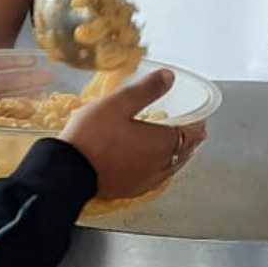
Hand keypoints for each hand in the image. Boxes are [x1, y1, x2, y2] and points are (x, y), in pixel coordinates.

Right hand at [60, 70, 206, 198]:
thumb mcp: (118, 104)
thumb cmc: (93, 136)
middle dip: (189, 139)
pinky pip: (156, 176)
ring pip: (171, 166)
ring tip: (175, 143)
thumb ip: (146, 90)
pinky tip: (151, 162)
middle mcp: (160, 166)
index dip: (197, 123)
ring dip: (176, 153)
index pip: (191, 133)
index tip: (199, 116)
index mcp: (162, 144)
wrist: (67, 171)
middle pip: (184, 151)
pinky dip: (161, 166)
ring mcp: (146, 180)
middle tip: (191, 128)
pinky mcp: (131, 190)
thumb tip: (170, 77)